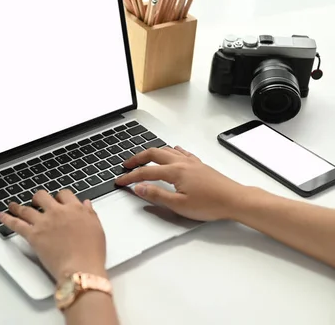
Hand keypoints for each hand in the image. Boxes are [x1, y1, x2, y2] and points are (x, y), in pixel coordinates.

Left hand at [0, 190, 105, 280]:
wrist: (81, 268)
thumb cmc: (91, 253)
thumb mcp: (97, 229)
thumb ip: (90, 214)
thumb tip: (85, 203)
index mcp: (75, 209)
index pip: (64, 194)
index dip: (59, 197)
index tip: (57, 200)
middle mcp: (58, 212)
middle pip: (43, 197)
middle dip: (38, 198)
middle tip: (36, 202)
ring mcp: (44, 223)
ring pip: (27, 209)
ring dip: (18, 206)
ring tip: (12, 205)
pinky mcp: (33, 235)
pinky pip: (17, 224)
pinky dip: (7, 219)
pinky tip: (2, 216)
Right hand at [115, 146, 246, 220]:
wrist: (235, 200)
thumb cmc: (211, 204)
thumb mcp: (179, 205)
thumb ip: (156, 195)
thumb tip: (138, 188)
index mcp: (174, 172)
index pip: (145, 172)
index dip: (130, 177)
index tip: (120, 181)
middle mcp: (181, 163)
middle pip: (153, 154)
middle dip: (137, 159)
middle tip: (127, 165)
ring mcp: (191, 162)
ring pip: (166, 151)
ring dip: (151, 153)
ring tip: (143, 158)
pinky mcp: (199, 165)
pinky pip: (181, 152)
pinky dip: (171, 151)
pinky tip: (171, 151)